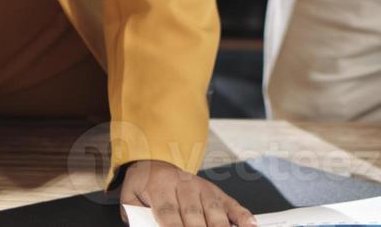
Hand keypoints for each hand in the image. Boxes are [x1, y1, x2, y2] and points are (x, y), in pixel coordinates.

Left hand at [120, 160, 256, 226]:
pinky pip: (232, 204)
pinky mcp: (217, 192)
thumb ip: (133, 214)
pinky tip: (250, 225)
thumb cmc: (146, 185)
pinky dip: (242, 215)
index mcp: (161, 187)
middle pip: (194, 215)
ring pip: (214, 210)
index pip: (168, 214)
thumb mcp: (130, 196)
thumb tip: (141, 225)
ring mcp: (204, 188)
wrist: (158, 159)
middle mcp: (185, 186)